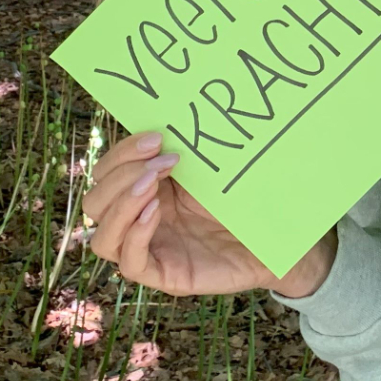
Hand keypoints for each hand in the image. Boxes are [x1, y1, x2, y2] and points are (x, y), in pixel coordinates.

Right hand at [81, 132, 336, 299]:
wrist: (284, 236)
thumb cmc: (252, 198)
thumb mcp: (216, 168)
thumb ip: (188, 149)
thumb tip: (171, 106)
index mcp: (148, 187)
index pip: (107, 172)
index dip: (122, 153)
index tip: (157, 135)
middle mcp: (141, 217)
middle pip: (96, 200)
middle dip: (121, 175)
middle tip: (163, 160)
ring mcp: (151, 247)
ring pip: (102, 236)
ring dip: (122, 203)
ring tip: (153, 183)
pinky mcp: (165, 274)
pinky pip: (130, 263)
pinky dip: (135, 235)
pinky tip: (155, 212)